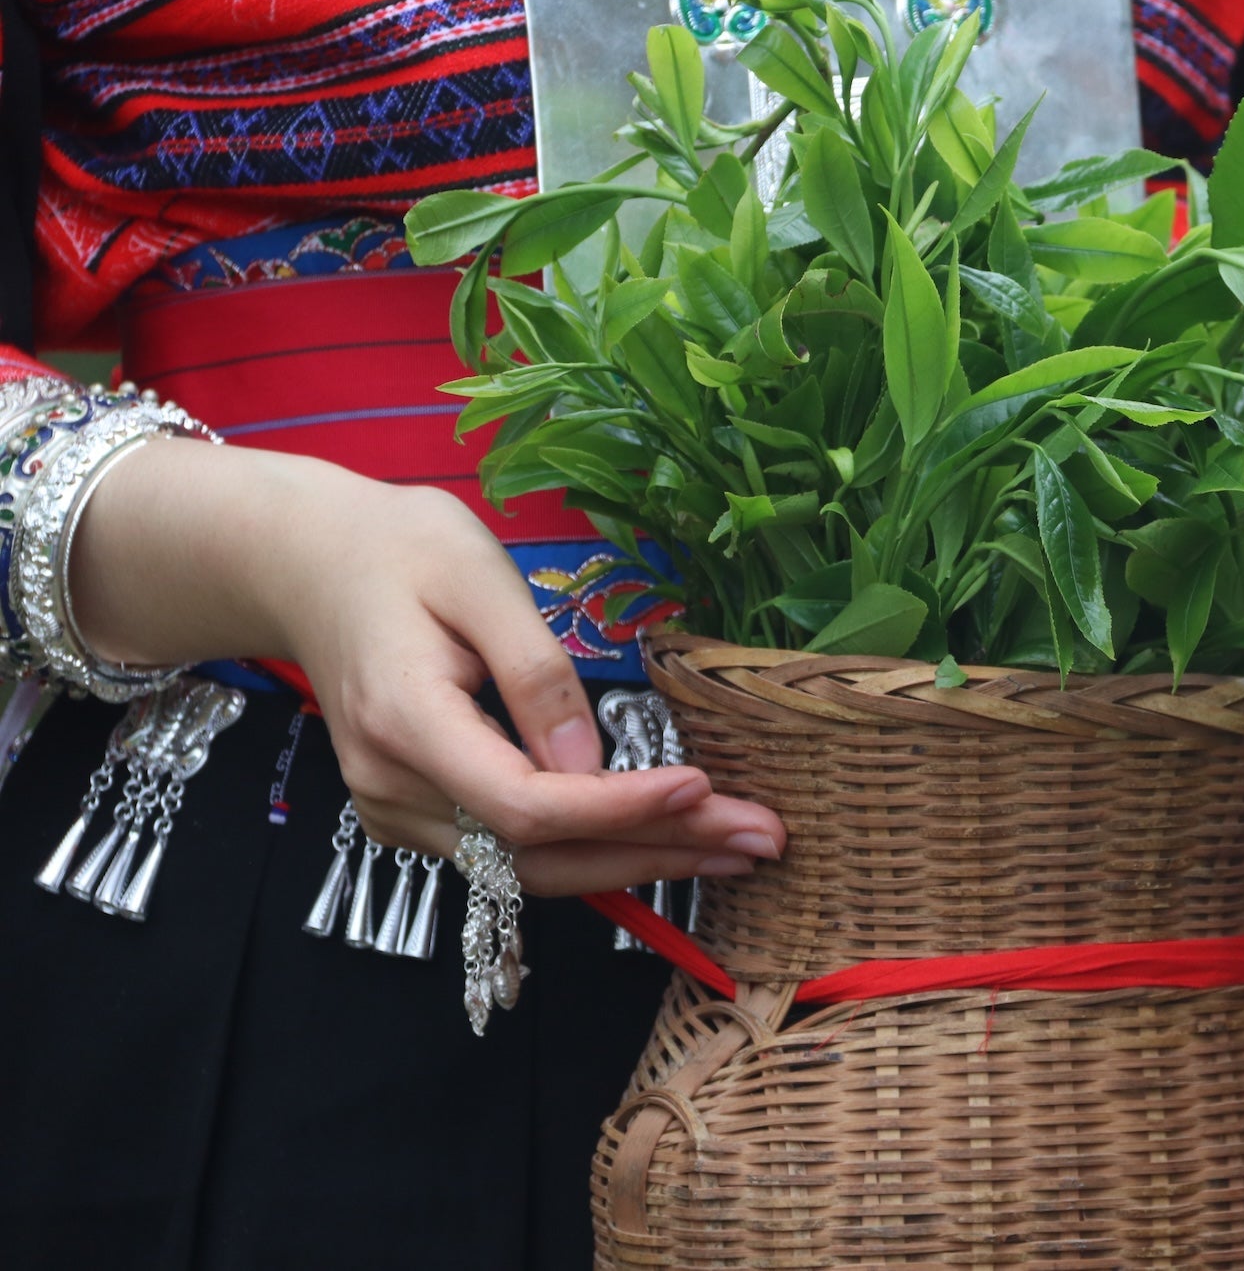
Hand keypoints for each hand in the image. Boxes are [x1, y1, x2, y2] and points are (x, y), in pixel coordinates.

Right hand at [70, 441, 784, 894]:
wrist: (307, 565)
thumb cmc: (397, 550)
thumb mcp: (476, 577)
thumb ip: (536, 673)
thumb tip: (591, 766)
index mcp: (404, 724)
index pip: (525, 804)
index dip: (620, 810)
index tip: (704, 788)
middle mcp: (393, 788)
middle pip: (539, 855)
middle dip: (659, 851)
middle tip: (761, 839)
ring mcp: (396, 811)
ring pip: (530, 869)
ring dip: (638, 862)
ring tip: (736, 848)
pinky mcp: (415, 814)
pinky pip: (512, 854)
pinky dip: (594, 851)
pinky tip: (665, 838)